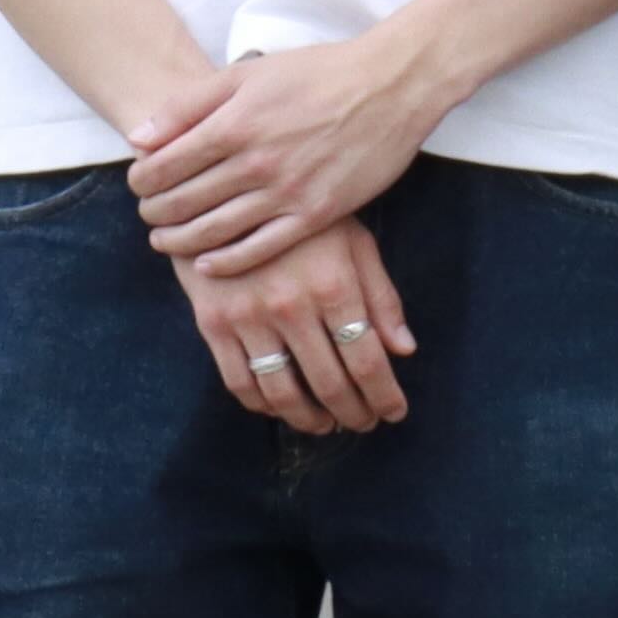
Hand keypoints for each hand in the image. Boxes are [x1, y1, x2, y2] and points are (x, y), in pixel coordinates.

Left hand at [130, 28, 455, 274]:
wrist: (393, 85)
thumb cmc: (320, 72)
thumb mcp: (250, 72)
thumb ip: (190, 103)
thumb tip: (139, 138)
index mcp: (235, 124)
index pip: (163, 167)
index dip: (141, 180)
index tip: (140, 183)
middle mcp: (256, 163)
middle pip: (182, 203)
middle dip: (154, 212)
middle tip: (149, 213)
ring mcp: (287, 192)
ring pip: (212, 232)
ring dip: (178, 240)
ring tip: (165, 239)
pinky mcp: (316, 214)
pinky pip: (258, 250)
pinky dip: (225, 262)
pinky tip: (206, 264)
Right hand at [175, 215, 416, 435]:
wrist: (227, 192)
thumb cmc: (304, 218)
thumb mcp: (354, 241)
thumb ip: (380, 295)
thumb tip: (404, 349)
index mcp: (334, 284)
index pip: (366, 358)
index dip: (384, 394)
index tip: (395, 412)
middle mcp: (292, 306)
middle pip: (328, 381)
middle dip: (353, 411)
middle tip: (366, 423)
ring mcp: (248, 318)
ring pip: (282, 391)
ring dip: (309, 418)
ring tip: (328, 425)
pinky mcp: (213, 324)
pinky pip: (239, 381)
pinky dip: (264, 405)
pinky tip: (282, 408)